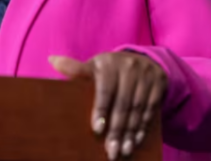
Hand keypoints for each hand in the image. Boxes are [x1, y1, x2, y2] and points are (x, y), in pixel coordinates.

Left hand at [49, 52, 166, 159]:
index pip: (105, 89)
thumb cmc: (109, 69)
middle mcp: (129, 66)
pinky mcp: (158, 81)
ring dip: (131, 132)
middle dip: (117, 129)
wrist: (141, 59)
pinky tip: (136, 139)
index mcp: (108, 62)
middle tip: (111, 151)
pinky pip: (151, 107)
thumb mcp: (94, 67)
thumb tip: (52, 60)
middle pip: (123, 103)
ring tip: (124, 150)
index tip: (97, 130)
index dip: (101, 109)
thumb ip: (76, 69)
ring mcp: (145, 73)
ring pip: (137, 108)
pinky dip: (143, 125)